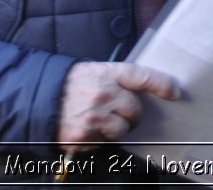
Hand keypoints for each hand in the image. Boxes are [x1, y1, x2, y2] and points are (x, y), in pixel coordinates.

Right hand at [56, 61, 179, 150]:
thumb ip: (118, 79)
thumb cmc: (71, 83)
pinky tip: (86, 127)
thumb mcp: (95, 70)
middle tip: (121, 112)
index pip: (143, 77)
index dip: (162, 85)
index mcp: (107, 74)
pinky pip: (102, 142)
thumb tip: (144, 90)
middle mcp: (102, 95)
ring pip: (122, 130)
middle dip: (132, 114)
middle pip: (135, 110)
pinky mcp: (82, 137)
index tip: (175, 92)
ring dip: (117, 128)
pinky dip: (97, 138)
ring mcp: (93, 118)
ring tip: (102, 120)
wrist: (38, 98)